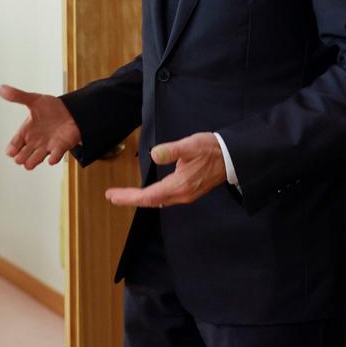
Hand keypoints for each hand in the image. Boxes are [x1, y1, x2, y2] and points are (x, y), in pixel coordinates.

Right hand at [0, 84, 81, 169]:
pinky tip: (51, 159)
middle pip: (22, 156)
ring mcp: (47, 146)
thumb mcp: (34, 100)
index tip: (11, 151)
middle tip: (20, 157)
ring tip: (29, 163)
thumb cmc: (51, 108)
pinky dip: (53, 158)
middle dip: (20, 158)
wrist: (71, 111)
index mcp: (26, 131)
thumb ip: (18, 96)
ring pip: (35, 160)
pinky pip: (55, 156)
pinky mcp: (60, 147)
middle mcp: (34, 142)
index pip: (14, 145)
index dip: (12, 149)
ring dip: (32, 162)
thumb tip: (1, 88)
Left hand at [104, 133, 226, 207]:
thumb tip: (155, 154)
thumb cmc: (212, 149)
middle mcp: (182, 194)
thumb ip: (172, 150)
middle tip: (113, 196)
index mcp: (179, 185)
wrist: (233, 157)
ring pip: (159, 201)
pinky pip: (166, 198)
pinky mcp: (190, 192)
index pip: (148, 196)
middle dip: (131, 199)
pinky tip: (149, 194)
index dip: (129, 197)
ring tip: (125, 196)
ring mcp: (187, 195)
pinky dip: (153, 197)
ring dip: (141, 199)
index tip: (112, 195)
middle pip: (151, 201)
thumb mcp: (191, 145)